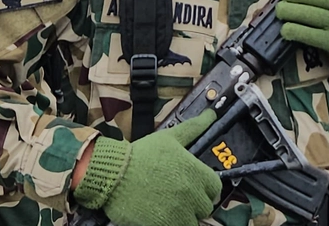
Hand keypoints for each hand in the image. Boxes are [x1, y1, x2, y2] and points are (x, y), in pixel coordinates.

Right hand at [75, 110, 221, 225]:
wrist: (113, 173)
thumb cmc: (141, 154)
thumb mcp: (170, 137)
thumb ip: (194, 127)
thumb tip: (212, 114)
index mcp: (196, 171)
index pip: (215, 188)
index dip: (206, 188)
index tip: (195, 187)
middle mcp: (192, 192)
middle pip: (205, 206)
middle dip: (194, 203)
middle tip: (179, 197)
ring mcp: (178, 211)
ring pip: (192, 221)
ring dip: (184, 216)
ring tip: (169, 207)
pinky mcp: (164, 224)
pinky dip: (171, 223)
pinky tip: (160, 215)